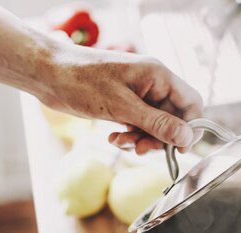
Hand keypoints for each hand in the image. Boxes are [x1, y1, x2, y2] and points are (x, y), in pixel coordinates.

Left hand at [40, 44, 202, 153]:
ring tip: (121, 142)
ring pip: (155, 125)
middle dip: (159, 138)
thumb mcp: (123, 108)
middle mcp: (152, 84)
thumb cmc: (82, 82)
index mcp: (158, 75)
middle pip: (173, 118)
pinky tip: (113, 138)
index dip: (189, 128)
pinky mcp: (125, 103)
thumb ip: (157, 124)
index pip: (192, 103)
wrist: (49, 75)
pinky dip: (130, 135)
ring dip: (142, 139)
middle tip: (141, 149)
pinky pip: (139, 125)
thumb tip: (186, 138)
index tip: (178, 149)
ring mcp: (139, 94)